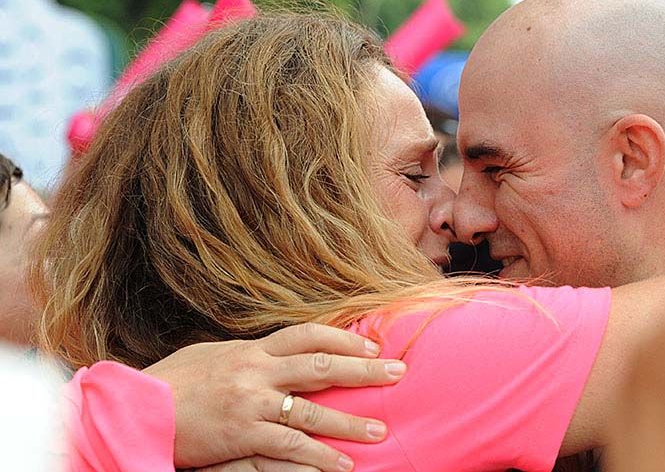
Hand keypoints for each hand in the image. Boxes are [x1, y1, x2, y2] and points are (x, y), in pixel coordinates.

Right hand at [146, 323, 406, 470]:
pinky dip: (320, 458)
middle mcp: (258, 373)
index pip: (309, 335)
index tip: (373, 341)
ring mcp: (252, 405)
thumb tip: (275, 350)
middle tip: (398, 371)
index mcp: (253, 350)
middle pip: (323, 366)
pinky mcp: (243, 437)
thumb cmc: (173, 381)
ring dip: (350, 422)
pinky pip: (292, 447)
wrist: (137, 408)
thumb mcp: (214, 355)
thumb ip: (249, 354)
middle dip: (365, 368)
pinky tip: (343, 465)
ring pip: (314, 411)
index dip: (345, 336)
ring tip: (381, 429)